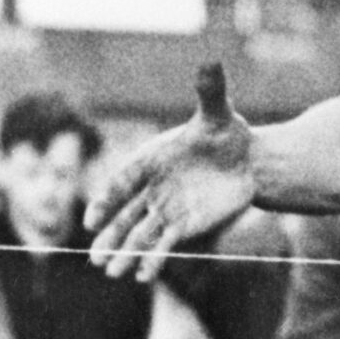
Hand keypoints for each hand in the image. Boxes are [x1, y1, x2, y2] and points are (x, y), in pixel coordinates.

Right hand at [87, 64, 256, 280]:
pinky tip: (142, 277)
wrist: (248, 161)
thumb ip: (210, 91)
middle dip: (109, 236)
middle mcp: (152, 187)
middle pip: (124, 215)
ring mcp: (166, 209)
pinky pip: (165, 245)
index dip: (106, 201)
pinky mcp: (186, 226)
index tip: (91, 219)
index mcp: (150, 159)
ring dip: (126, 253)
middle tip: (93, 258)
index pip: (122, 182)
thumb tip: (211, 62)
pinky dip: (154, 260)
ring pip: (140, 234)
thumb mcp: (219, 112)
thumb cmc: (228, 133)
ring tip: (110, 273)